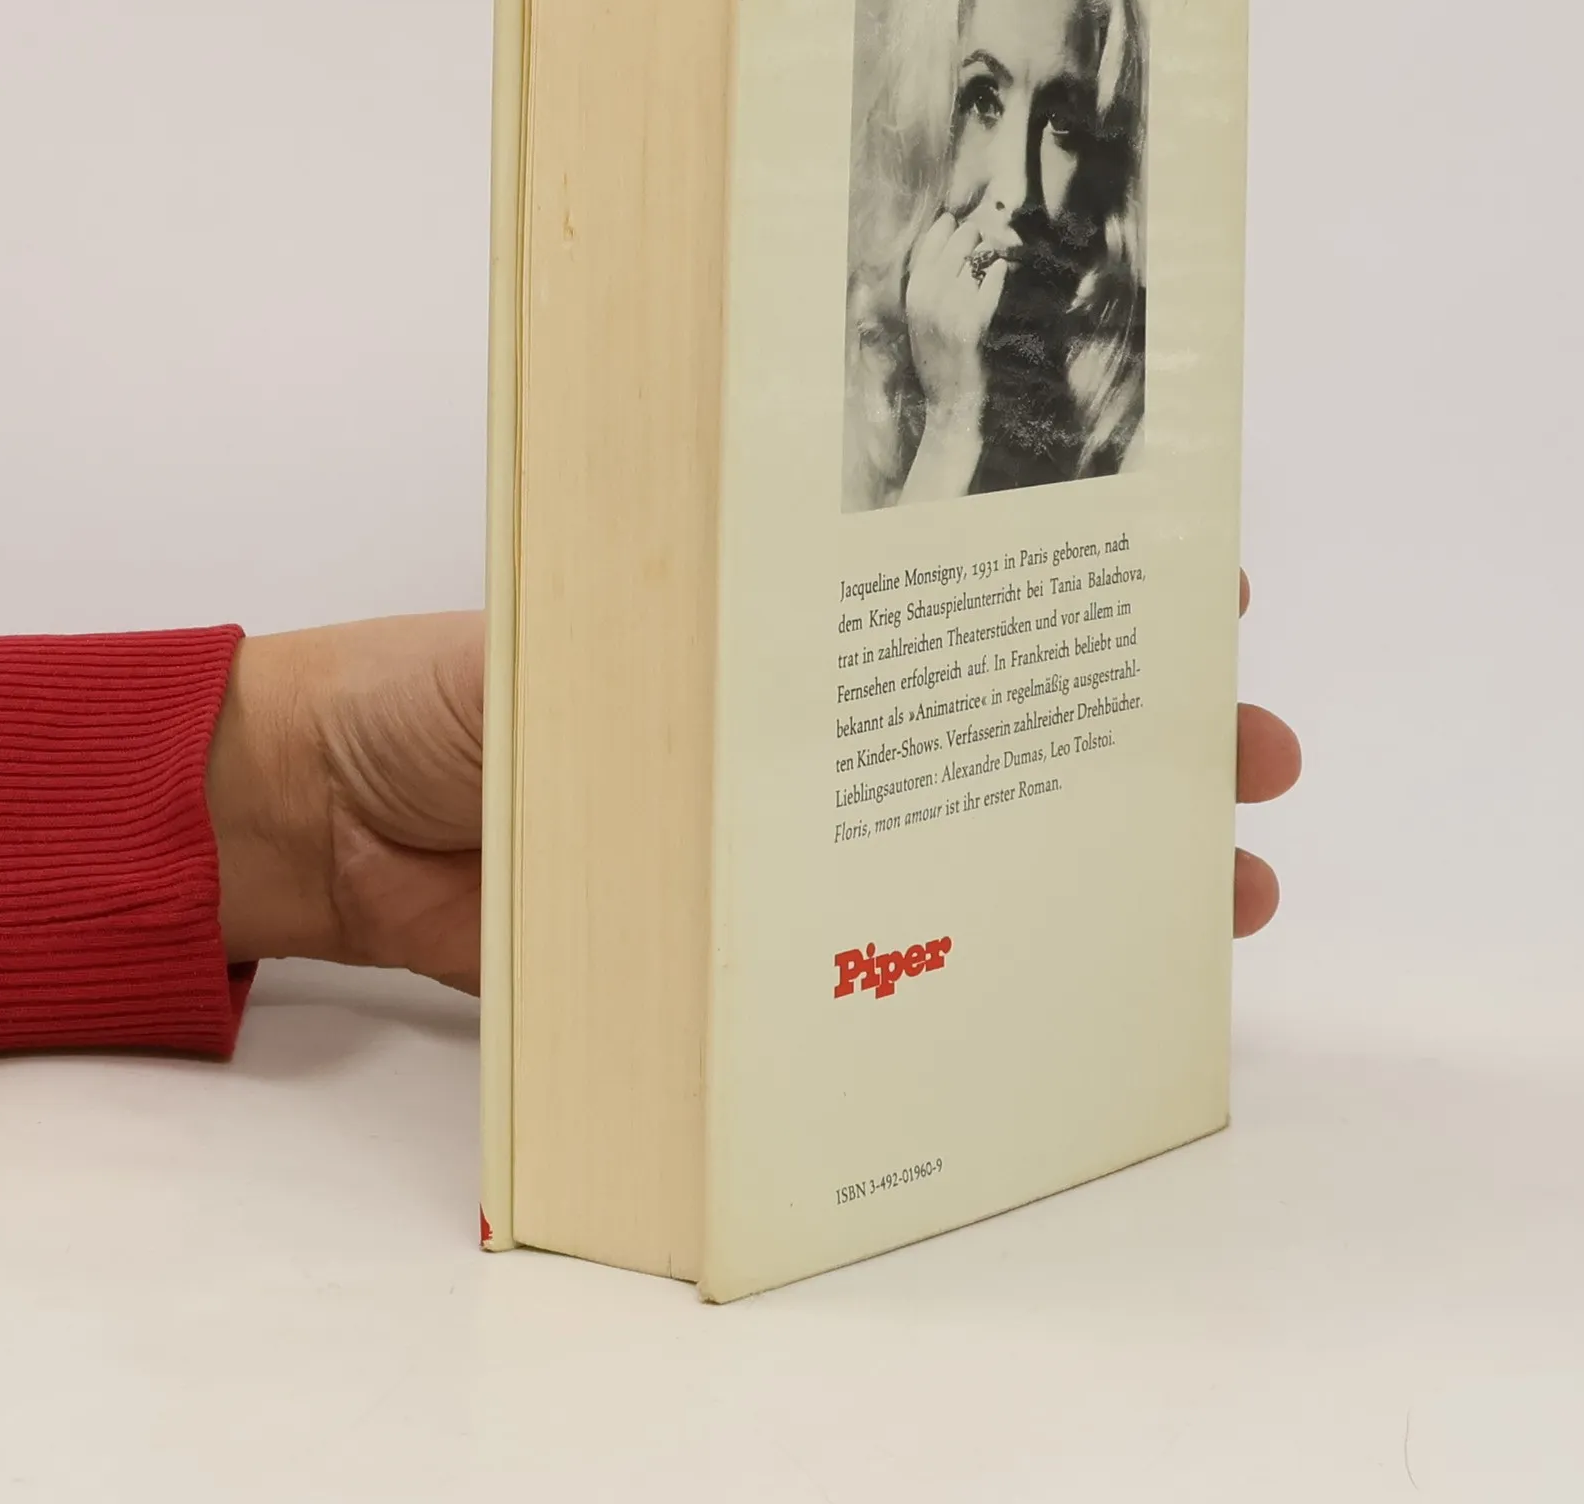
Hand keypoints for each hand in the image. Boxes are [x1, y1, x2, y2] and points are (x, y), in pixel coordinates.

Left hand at [208, 585, 1297, 981]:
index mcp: (779, 631)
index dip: (1080, 593)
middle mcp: (804, 738)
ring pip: (970, 852)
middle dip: (1140, 744)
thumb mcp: (583, 631)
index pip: (956, 603)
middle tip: (1252, 760)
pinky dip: (966, 977)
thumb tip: (834, 638)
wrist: (331, 817)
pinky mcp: (742, 955)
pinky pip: (873, 967)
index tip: (1201, 592)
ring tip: (1223, 895)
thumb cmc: (445, 689)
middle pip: (1000, 735)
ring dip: (1095, 869)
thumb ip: (690, 639)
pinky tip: (1061, 991)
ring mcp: (784, 848)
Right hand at [905, 210, 1008, 425]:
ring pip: (971, 264)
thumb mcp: (923, 324)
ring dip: (985, 252)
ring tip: (994, 248)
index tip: (952, 219)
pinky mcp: (970, 326)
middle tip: (979, 232)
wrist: (949, 404)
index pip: (926, 250)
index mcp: (913, 298)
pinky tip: (1002, 270)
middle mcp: (927, 301)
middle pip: (951, 250)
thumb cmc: (939, 363)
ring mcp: (948, 313)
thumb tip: (947, 258)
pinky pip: (988, 288)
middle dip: (967, 235)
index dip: (941, 229)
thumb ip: (930, 293)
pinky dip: (996, 275)